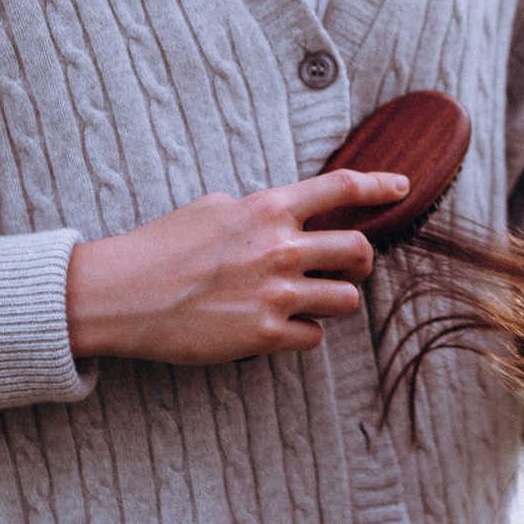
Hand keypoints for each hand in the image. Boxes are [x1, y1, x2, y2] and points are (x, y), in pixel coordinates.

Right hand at [65, 169, 408, 363]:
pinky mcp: (265, 336)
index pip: (343, 189)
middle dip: (362, 261)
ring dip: (335, 300)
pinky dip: (306, 333)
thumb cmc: (161, 247)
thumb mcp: (214, 208)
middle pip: (360, 252)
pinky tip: (282, 326)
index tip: (402, 189)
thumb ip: (260, 210)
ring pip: (347, 299)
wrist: (121, 295)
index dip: (380, 186)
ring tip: (310, 300)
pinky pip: (315, 337)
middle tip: (350, 267)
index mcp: (269, 208)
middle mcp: (281, 248)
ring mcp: (276, 294)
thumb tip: (287, 216)